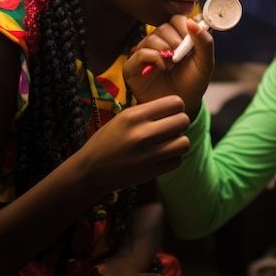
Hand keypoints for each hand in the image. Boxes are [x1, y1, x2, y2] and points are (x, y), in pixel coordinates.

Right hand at [72, 95, 189, 194]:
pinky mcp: (151, 173)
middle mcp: (143, 134)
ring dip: (178, 142)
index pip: (175, 102)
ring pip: (184, 142)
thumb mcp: (123, 118)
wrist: (90, 171)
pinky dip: (172, 159)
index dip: (177, 107)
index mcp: (135, 116)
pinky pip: (177, 161)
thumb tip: (175, 106)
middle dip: (180, 123)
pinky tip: (161, 157)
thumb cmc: (107, 140)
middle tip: (170, 128)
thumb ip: (148, 111)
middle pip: (184, 120)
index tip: (170, 112)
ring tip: (167, 143)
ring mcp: (148, 155)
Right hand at [124, 16, 213, 117]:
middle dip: (175, 39)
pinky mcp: (135, 66)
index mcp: (178, 38)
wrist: (182, 105)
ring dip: (164, 48)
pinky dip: (153, 57)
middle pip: (163, 27)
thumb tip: (193, 22)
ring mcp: (146, 54)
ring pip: (152, 38)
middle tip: (181, 53)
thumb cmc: (192, 84)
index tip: (191, 39)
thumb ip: (205, 42)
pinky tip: (162, 67)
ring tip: (172, 63)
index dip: (184, 26)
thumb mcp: (205, 63)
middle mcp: (161, 43)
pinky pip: (141, 52)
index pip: (177, 20)